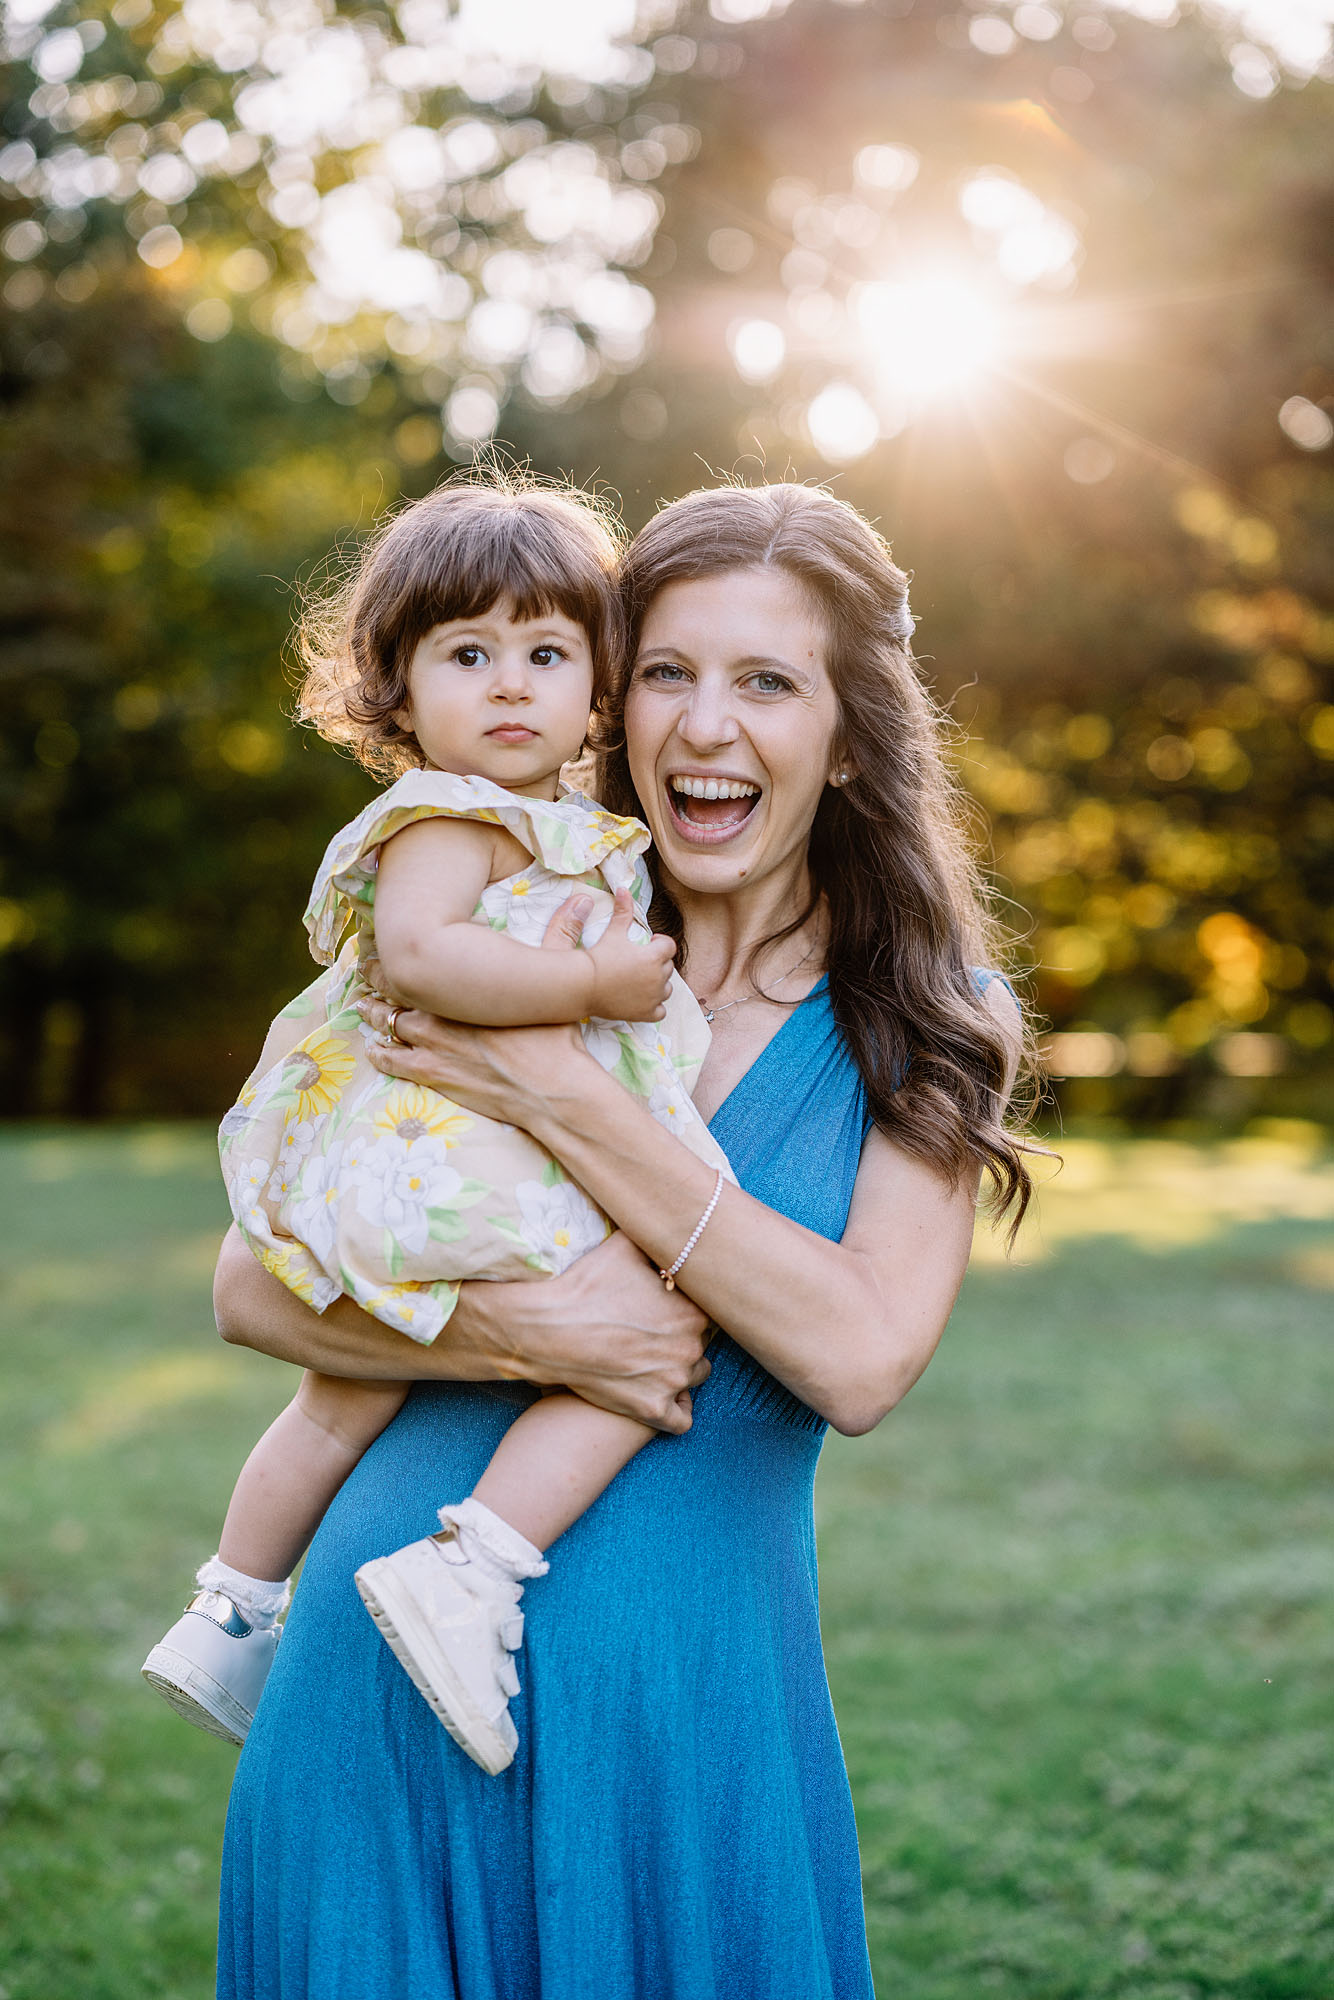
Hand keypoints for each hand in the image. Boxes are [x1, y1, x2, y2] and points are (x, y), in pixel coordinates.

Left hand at [357, 891, 603, 1123]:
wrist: (553, 1091)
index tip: (388, 945)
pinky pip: (393, 1062)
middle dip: (378, 981)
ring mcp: (433, 1048)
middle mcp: (441, 1015)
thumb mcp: (556, 979)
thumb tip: (582, 899)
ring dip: (374, 1014)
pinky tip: (373, 1048)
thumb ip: (561, 934)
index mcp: (464, 989)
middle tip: (364, 971)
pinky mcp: (434, 1077)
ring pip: (389, 1024)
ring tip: (363, 1005)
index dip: (399, 954)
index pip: (420, 963)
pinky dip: (379, 1052)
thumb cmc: (555, 1039)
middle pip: (395, 991)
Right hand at [478, 1231, 712, 1431]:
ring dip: (680, 1368)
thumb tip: (674, 1217)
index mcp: (692, 1309)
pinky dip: (673, 1408)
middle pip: (705, 1342)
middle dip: (685, 1335)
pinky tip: (656, 1392)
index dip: (691, 1304)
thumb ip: (658, 1237)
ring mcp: (672, 1382)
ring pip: (695, 1376)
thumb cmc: (584, 1285)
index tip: (673, 1301)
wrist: (545, 1329)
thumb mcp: (625, 1247)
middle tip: (655, 1327)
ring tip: (651, 1356)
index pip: (713, 1308)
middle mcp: (691, 1347)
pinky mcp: (652, 1410)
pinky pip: (681, 1419)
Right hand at [587, 887, 675, 1021]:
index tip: (649, 942)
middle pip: (668, 967)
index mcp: (655, 956)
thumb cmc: (599, 957)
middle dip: (657, 962)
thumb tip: (624, 888)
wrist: (583, 986)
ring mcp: (653, 998)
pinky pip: (660, 1011)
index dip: (660, 942)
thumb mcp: (613, 932)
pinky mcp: (646, 1014)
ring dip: (658, 984)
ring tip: (640, 979)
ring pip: (667, 989)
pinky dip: (654, 1006)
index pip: (669, 946)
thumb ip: (623, 911)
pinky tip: (641, 1000)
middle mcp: (659, 978)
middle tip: (639, 961)